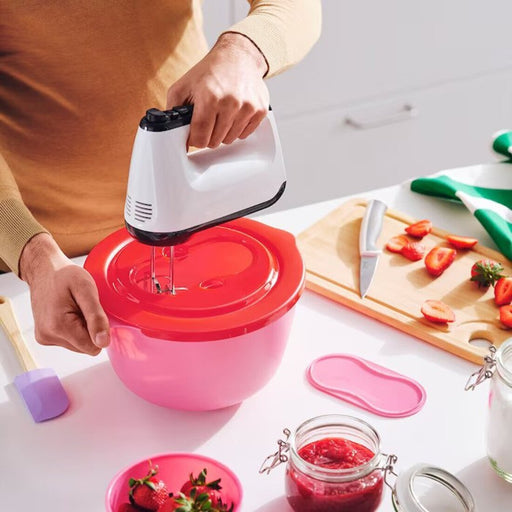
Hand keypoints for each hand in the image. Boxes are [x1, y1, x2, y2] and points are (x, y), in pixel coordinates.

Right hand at [19, 233, 109, 354]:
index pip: (92, 347)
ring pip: (78, 344)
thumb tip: (103, 343)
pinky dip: (74, 328)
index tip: (92, 312)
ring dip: (82, 328)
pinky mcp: (44, 336)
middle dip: (90, 328)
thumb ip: (96, 318)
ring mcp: (45, 337)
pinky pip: (69, 340)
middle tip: (83, 307)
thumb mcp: (86, 290)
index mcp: (59, 327)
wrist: (44, 270)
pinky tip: (68, 311)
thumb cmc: (65, 276)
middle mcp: (48, 336)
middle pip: (85, 347)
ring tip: (75, 308)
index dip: (99, 330)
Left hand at [167, 32, 268, 148]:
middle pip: (216, 141)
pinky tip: (234, 113)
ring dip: (223, 132)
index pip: (200, 137)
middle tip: (208, 120)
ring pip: (230, 139)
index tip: (195, 133)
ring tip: (221, 114)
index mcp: (209, 97)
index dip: (195, 139)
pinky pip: (245, 134)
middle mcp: (230, 102)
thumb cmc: (209, 72)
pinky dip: (238, 128)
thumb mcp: (183, 86)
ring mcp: (247, 107)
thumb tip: (173, 136)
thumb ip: (173, 111)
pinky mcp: (260, 110)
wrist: (238, 56)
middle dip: (209, 135)